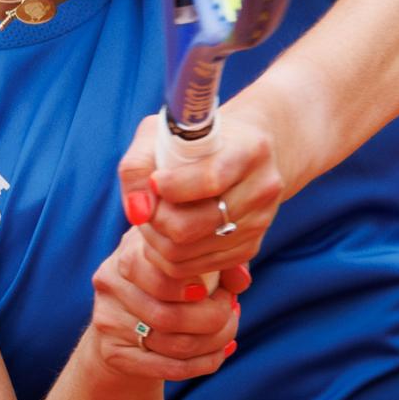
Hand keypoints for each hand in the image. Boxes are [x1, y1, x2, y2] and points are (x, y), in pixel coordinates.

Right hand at [70, 227, 242, 388]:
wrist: (123, 319)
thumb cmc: (167, 281)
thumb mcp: (187, 261)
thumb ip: (218, 263)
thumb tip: (240, 280)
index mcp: (129, 250)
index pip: (163, 272)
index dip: (199, 286)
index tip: (223, 290)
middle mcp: (111, 282)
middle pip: (169, 315)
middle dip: (215, 319)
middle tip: (232, 311)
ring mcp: (108, 319)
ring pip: (174, 344)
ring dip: (214, 342)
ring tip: (229, 332)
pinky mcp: (113, 352)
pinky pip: (170, 367)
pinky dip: (204, 363)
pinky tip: (219, 352)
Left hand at [115, 109, 288, 283]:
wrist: (247, 150)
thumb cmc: (198, 137)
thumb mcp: (164, 131)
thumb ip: (139, 165)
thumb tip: (137, 211)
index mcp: (249, 149)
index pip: (209, 180)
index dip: (171, 187)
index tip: (154, 181)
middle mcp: (262, 188)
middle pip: (191, 226)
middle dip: (155, 220)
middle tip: (146, 206)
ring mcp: (259, 222)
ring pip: (187, 253)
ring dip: (156, 241)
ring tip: (151, 219)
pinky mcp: (250, 248)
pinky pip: (196, 268)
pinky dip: (168, 257)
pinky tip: (165, 234)